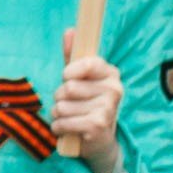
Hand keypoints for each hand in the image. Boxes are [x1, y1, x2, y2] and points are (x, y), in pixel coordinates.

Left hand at [53, 51, 127, 172]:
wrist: (99, 142)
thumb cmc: (86, 104)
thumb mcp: (80, 79)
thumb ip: (73, 55)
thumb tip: (70, 30)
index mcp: (111, 74)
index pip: (88, 63)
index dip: (70, 71)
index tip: (67, 77)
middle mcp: (114, 89)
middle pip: (68, 87)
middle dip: (60, 98)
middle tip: (71, 105)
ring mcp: (107, 108)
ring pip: (62, 106)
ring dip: (58, 114)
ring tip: (71, 118)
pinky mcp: (98, 126)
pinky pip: (62, 122)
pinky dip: (58, 128)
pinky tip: (68, 130)